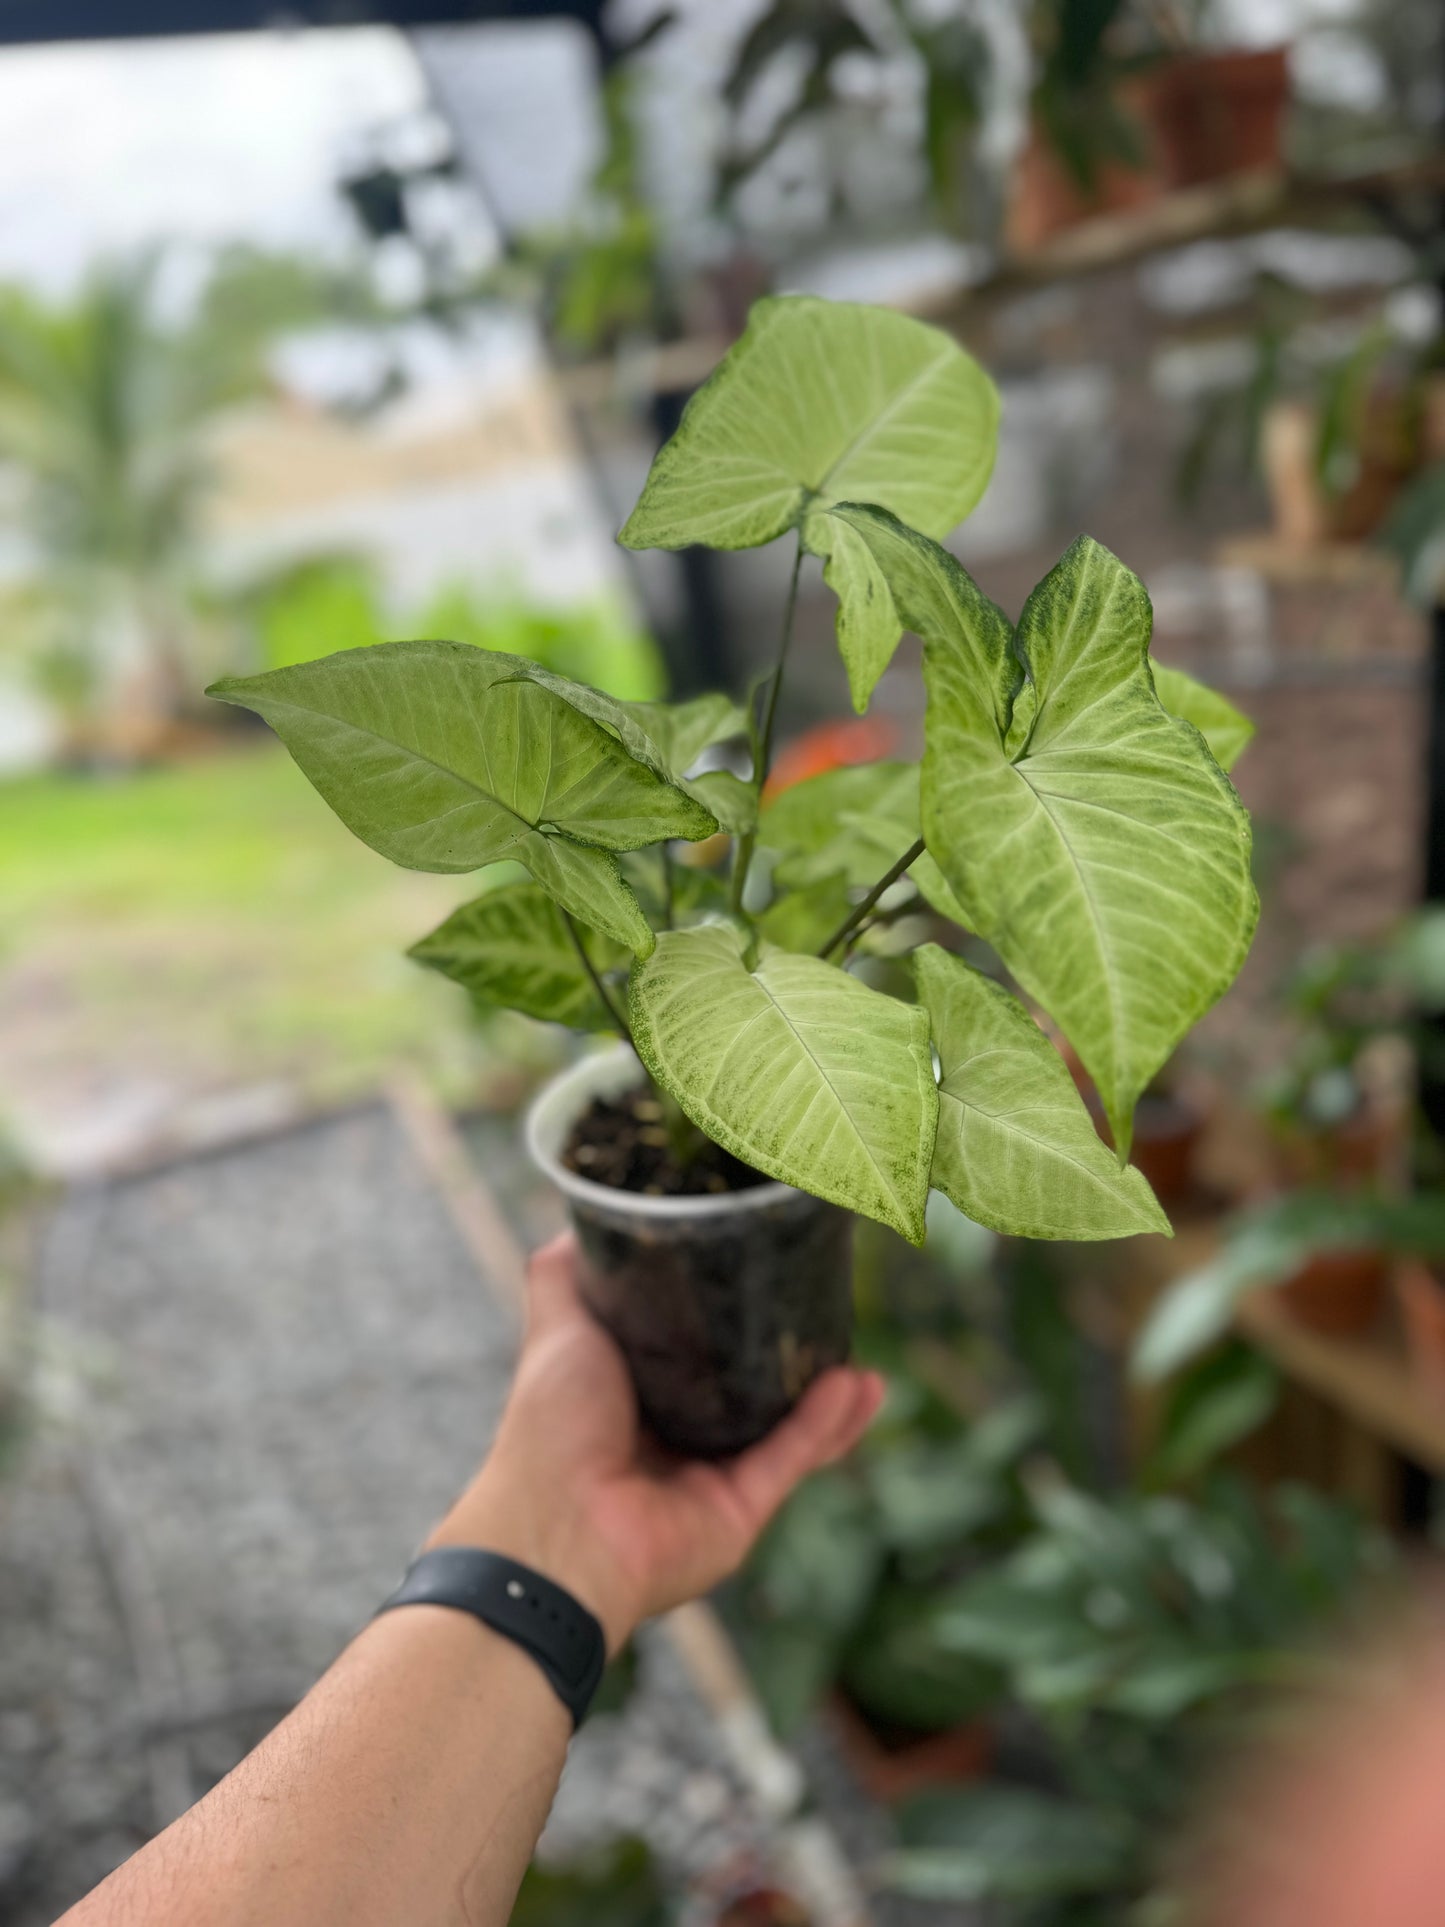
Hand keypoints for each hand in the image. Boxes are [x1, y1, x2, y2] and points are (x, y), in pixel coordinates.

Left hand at [427, 1232, 884, 1651]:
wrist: (557, 1531)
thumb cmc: (548, 1429)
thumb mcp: (556, 1327)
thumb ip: (566, 1275)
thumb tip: (587, 1216)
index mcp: (630, 1394)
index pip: (691, 1349)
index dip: (726, 1314)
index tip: (763, 1271)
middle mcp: (671, 1436)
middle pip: (746, 1390)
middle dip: (789, 1359)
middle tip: (828, 1312)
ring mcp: (707, 1477)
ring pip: (783, 1428)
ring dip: (827, 1398)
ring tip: (862, 1359)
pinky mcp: (739, 1512)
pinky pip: (791, 1460)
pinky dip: (826, 1425)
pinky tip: (859, 1387)